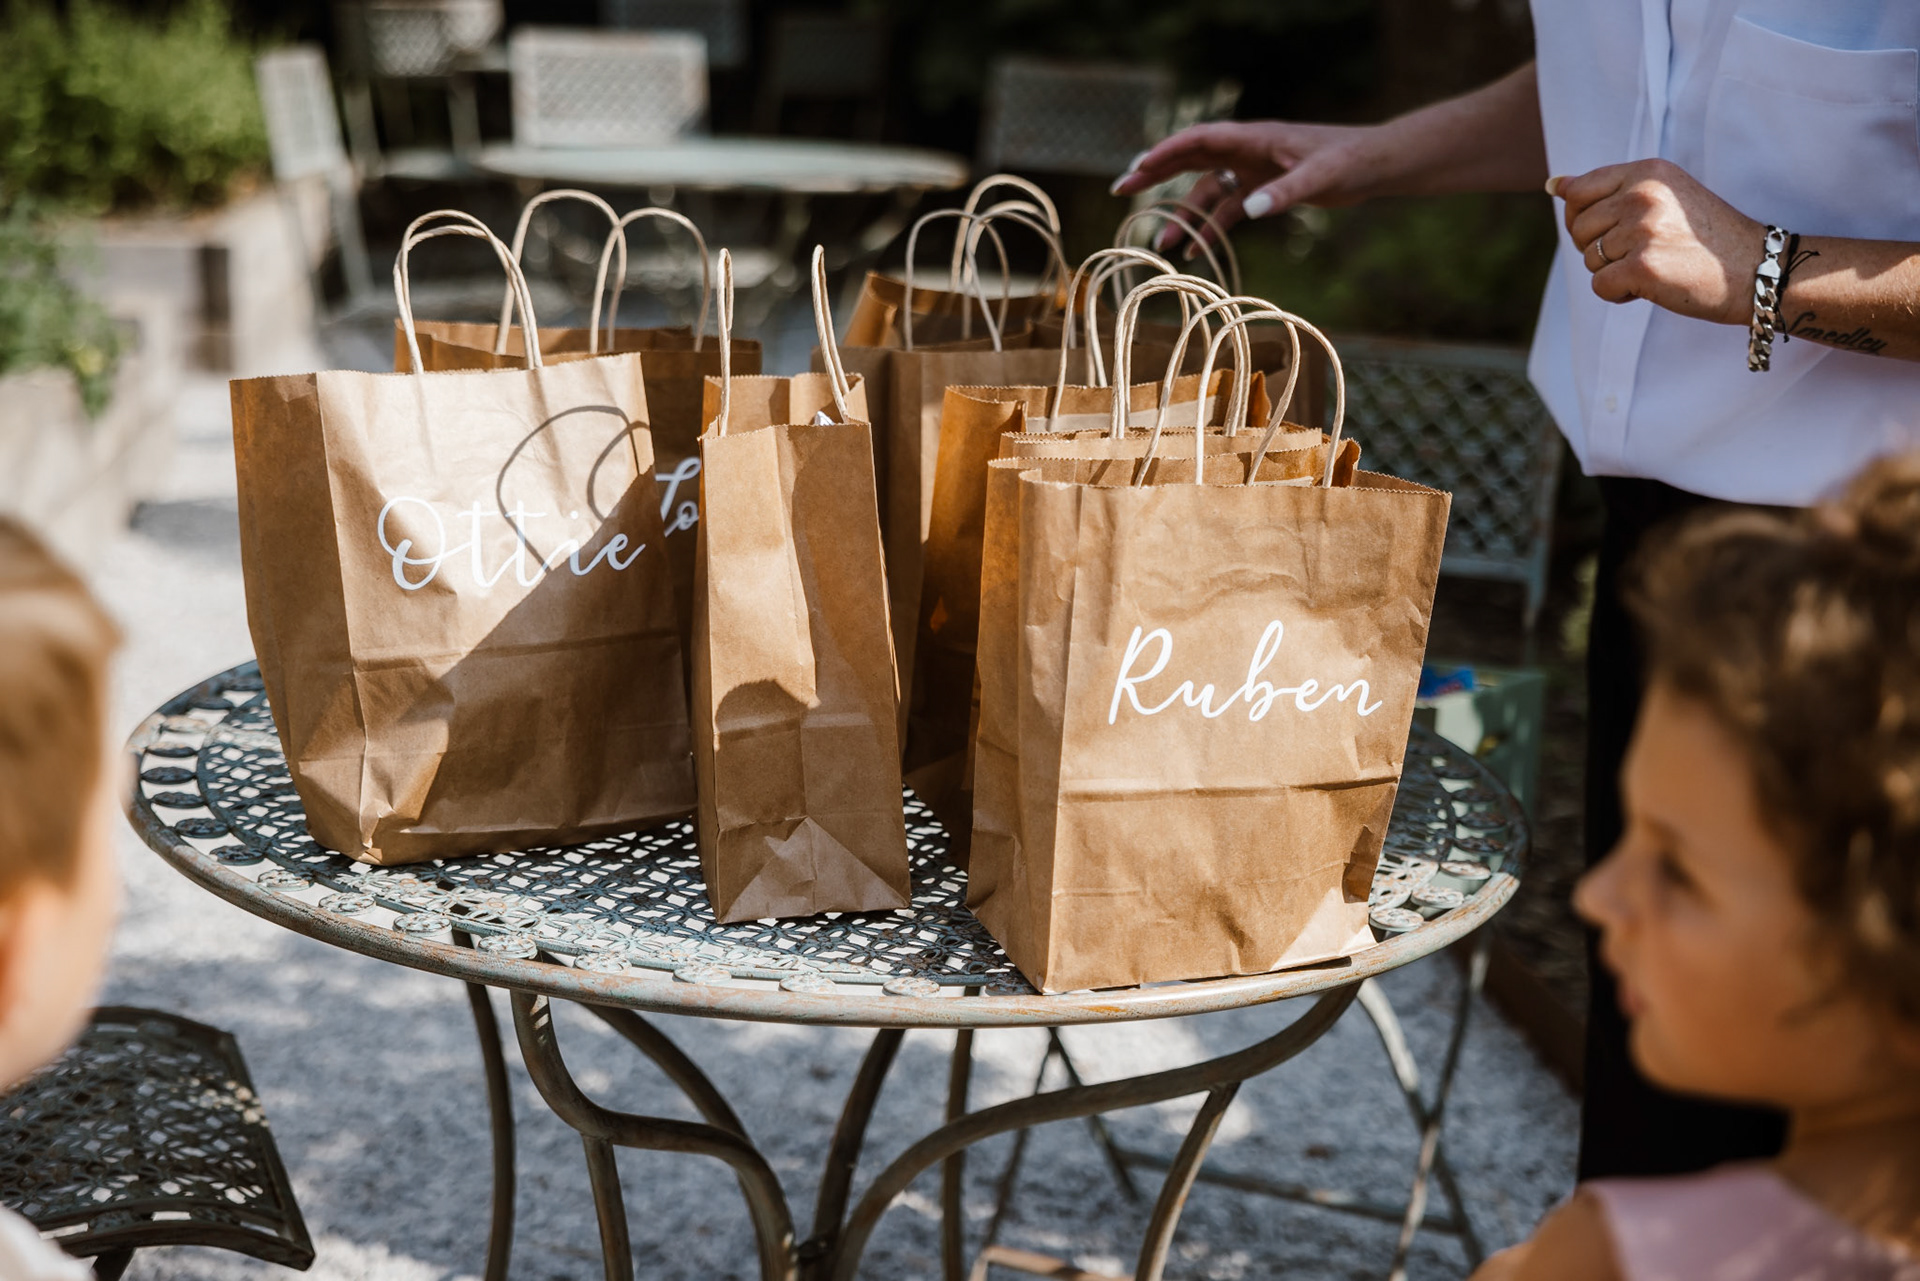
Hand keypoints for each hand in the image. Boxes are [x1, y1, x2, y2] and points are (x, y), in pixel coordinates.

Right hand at [1110, 120, 1389, 256]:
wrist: (1374, 165)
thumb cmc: (1350, 161)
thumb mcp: (1320, 177)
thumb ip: (1284, 193)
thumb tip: (1249, 209)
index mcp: (1254, 138)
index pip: (1200, 140)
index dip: (1166, 152)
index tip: (1137, 167)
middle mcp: (1247, 151)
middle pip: (1191, 159)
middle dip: (1155, 174)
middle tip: (1121, 189)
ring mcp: (1253, 171)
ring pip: (1206, 190)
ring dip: (1183, 215)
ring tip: (1160, 243)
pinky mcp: (1263, 189)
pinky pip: (1228, 210)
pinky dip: (1211, 229)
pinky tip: (1196, 252)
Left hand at [1552, 159, 1762, 324]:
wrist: (1758, 268)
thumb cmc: (1706, 237)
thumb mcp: (1664, 196)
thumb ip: (1609, 190)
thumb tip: (1552, 184)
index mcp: (1648, 172)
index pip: (1577, 191)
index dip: (1582, 219)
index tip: (1611, 229)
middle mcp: (1643, 195)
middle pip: (1578, 228)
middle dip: (1598, 248)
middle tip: (1642, 251)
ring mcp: (1643, 230)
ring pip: (1588, 259)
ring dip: (1612, 272)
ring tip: (1654, 265)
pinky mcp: (1642, 267)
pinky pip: (1600, 286)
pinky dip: (1619, 294)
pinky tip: (1652, 286)